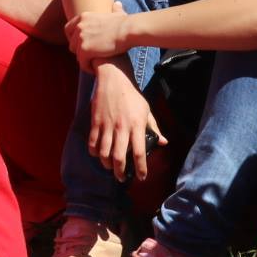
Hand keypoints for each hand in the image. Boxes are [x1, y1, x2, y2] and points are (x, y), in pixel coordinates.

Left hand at [67, 1, 136, 69]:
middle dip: (80, 51)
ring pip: (77, 55)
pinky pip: (82, 63)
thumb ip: (114, 10)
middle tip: (90, 57)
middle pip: (71, 44)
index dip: (73, 39)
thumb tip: (117, 4)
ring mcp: (80, 38)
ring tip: (94, 64)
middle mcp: (79, 26)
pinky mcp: (84, 50)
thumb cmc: (125, 24)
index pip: (68, 29)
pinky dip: (88, 67)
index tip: (82, 46)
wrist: (127, 30)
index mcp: (83, 17)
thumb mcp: (116, 13)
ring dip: (85, 60)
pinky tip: (95, 69)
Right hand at [87, 60, 165, 180]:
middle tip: (122, 178)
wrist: (113, 79)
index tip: (141, 177)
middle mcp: (122, 128)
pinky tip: (98, 154)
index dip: (141, 168)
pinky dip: (94, 152)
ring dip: (106, 165)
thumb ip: (154, 127)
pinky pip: (93, 143)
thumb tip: (163, 142)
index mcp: (137, 125)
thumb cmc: (132, 96)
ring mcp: (107, 125)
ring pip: (104, 153)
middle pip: (119, 157)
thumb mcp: (146, 110)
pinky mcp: (96, 122)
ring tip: (110, 167)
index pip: (139, 152)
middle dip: (120, 172)